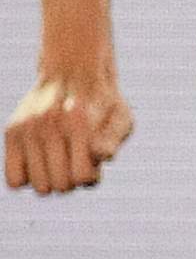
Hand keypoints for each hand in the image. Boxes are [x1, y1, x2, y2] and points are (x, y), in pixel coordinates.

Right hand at [6, 61, 132, 195]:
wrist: (72, 72)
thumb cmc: (103, 104)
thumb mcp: (121, 117)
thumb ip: (113, 139)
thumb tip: (101, 156)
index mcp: (79, 124)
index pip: (82, 177)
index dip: (90, 177)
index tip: (92, 165)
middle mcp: (50, 126)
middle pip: (61, 186)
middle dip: (73, 182)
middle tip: (75, 164)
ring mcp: (28, 129)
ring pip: (40, 186)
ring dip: (52, 182)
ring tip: (58, 163)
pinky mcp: (11, 132)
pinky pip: (15, 181)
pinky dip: (28, 180)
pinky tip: (39, 165)